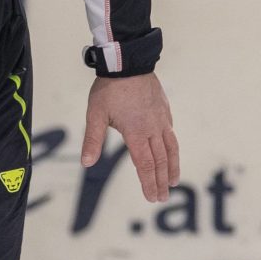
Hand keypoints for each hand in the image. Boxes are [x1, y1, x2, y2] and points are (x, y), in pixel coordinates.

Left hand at [80, 73, 179, 203]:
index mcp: (135, 133)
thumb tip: (86, 163)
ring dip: (172, 167)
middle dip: (161, 181)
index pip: (145, 165)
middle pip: (160, 161)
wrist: (128, 62)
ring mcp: (161, 119)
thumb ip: (92, 140)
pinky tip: (171, 152)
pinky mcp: (164, 110)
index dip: (149, 183)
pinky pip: (171, 133)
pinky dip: (172, 147)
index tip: (152, 197)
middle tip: (162, 197)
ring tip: (174, 181)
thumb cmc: (109, 88)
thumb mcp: (95, 114)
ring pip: (170, 148)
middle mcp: (152, 129)